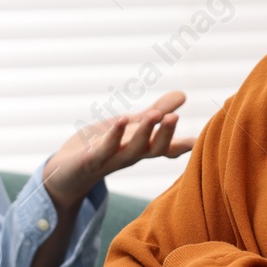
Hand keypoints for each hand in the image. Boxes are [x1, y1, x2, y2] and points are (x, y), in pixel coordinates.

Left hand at [42, 91, 195, 210]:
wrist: (66, 172)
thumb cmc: (102, 147)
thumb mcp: (131, 126)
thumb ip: (156, 112)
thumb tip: (183, 94)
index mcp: (142, 149)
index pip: (167, 148)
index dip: (183, 144)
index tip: (200, 140)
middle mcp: (131, 156)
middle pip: (153, 148)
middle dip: (165, 133)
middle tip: (175, 117)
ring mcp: (112, 160)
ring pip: (132, 149)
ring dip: (144, 133)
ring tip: (154, 115)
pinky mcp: (91, 160)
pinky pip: (104, 149)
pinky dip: (113, 136)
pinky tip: (121, 120)